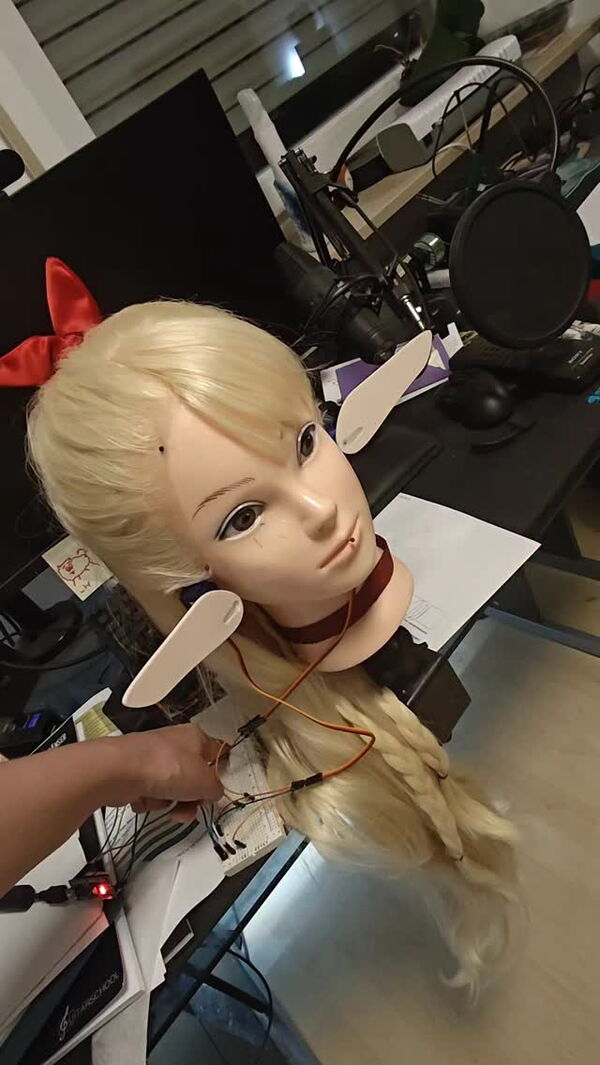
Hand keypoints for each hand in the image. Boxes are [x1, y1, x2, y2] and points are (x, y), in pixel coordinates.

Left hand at [108, 724, 225, 822]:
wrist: (120, 770)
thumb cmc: (169, 768)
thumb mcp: (205, 782)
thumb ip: (215, 789)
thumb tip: (212, 792)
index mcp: (195, 737)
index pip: (216, 751)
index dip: (220, 770)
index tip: (216, 790)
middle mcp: (175, 745)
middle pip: (192, 777)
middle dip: (191, 798)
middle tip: (188, 810)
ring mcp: (153, 759)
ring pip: (171, 788)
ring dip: (169, 802)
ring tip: (163, 805)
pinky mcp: (135, 773)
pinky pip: (150, 793)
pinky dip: (149, 801)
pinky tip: (144, 799)